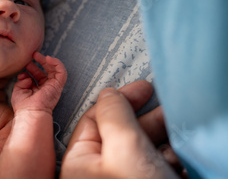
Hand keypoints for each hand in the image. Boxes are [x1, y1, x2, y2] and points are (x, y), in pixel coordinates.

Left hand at [12, 52, 66, 113]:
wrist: (30, 112)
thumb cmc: (23, 105)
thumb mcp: (18, 90)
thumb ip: (22, 81)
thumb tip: (27, 76)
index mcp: (38, 89)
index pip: (37, 75)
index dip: (31, 68)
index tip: (25, 65)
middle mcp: (46, 87)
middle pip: (46, 71)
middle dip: (39, 61)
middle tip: (32, 55)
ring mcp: (53, 86)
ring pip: (54, 69)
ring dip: (46, 60)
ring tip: (37, 55)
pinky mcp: (58, 85)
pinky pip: (62, 71)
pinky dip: (57, 63)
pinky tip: (48, 58)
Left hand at [61, 81, 183, 178]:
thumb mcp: (124, 145)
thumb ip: (114, 114)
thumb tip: (110, 93)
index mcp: (79, 162)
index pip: (95, 118)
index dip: (120, 99)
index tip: (144, 88)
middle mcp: (95, 173)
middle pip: (120, 133)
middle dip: (148, 122)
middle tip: (168, 112)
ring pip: (141, 151)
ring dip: (162, 144)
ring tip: (178, 146)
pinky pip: (152, 168)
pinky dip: (167, 163)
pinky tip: (179, 168)